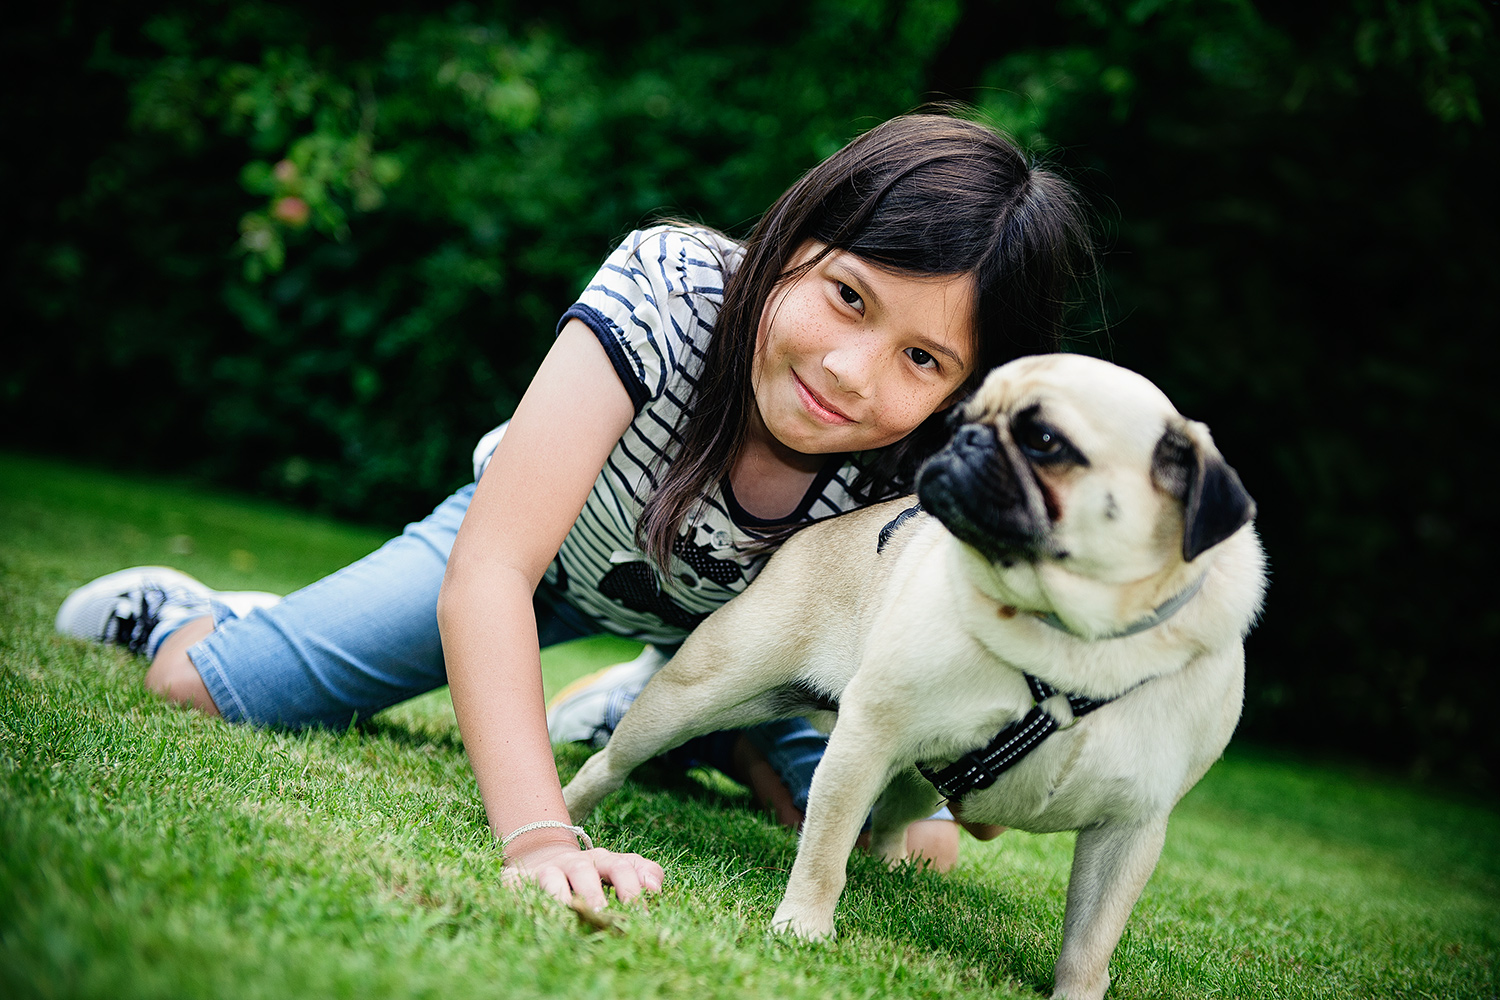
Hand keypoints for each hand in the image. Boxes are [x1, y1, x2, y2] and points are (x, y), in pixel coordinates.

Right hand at [500, 828, 663, 908]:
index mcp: (604, 860)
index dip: (632, 889)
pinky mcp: (520, 878)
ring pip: (552, 879)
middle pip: (586, 872)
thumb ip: (644, 873)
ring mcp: (547, 870)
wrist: (544, 856)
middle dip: (594, 895)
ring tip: (568, 915)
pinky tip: (529, 909)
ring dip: (561, 898)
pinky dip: (520, 894)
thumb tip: (657, 889)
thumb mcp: (619, 869)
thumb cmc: (592, 872)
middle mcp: (575, 862)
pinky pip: (517, 885)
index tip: (642, 915)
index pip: (622, 867)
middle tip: (603, 917)